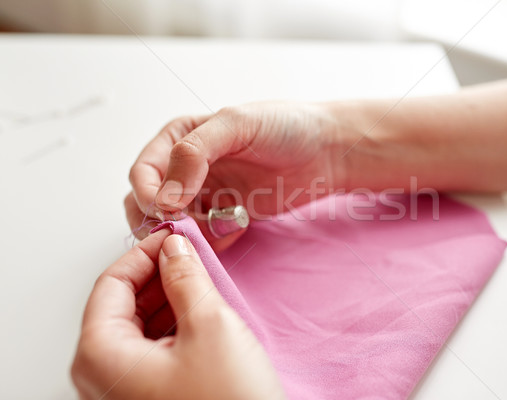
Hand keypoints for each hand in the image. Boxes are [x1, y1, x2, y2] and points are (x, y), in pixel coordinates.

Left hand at [71, 232, 283, 399]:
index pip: (110, 284)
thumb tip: (174, 248)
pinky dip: (173, 321)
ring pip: (137, 324)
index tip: (172, 236)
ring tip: (200, 278)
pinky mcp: (148, 395)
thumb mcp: (209, 325)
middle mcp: (102, 375)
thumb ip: (186, 277)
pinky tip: (200, 310)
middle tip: (190, 255)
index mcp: (101, 355)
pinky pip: (151, 346)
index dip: (143, 253)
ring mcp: (124, 388)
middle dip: (156, 274)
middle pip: (120, 304)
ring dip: (167, 295)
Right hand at [126, 102, 351, 249]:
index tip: (168, 211)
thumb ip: (194, 152)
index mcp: (178, 138)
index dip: (148, 195)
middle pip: (146, 204)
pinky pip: (200, 238)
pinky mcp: (223, 216)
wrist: (326, 152)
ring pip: (171, 226)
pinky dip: (211, 241)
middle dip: (161, 220)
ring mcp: (203, 194)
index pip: (142, 173)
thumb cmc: (285, 127)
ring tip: (224, 223)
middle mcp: (184, 168)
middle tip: (190, 227)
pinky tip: (236, 228)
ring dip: (189, 233)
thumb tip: (164, 197)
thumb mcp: (237, 124)